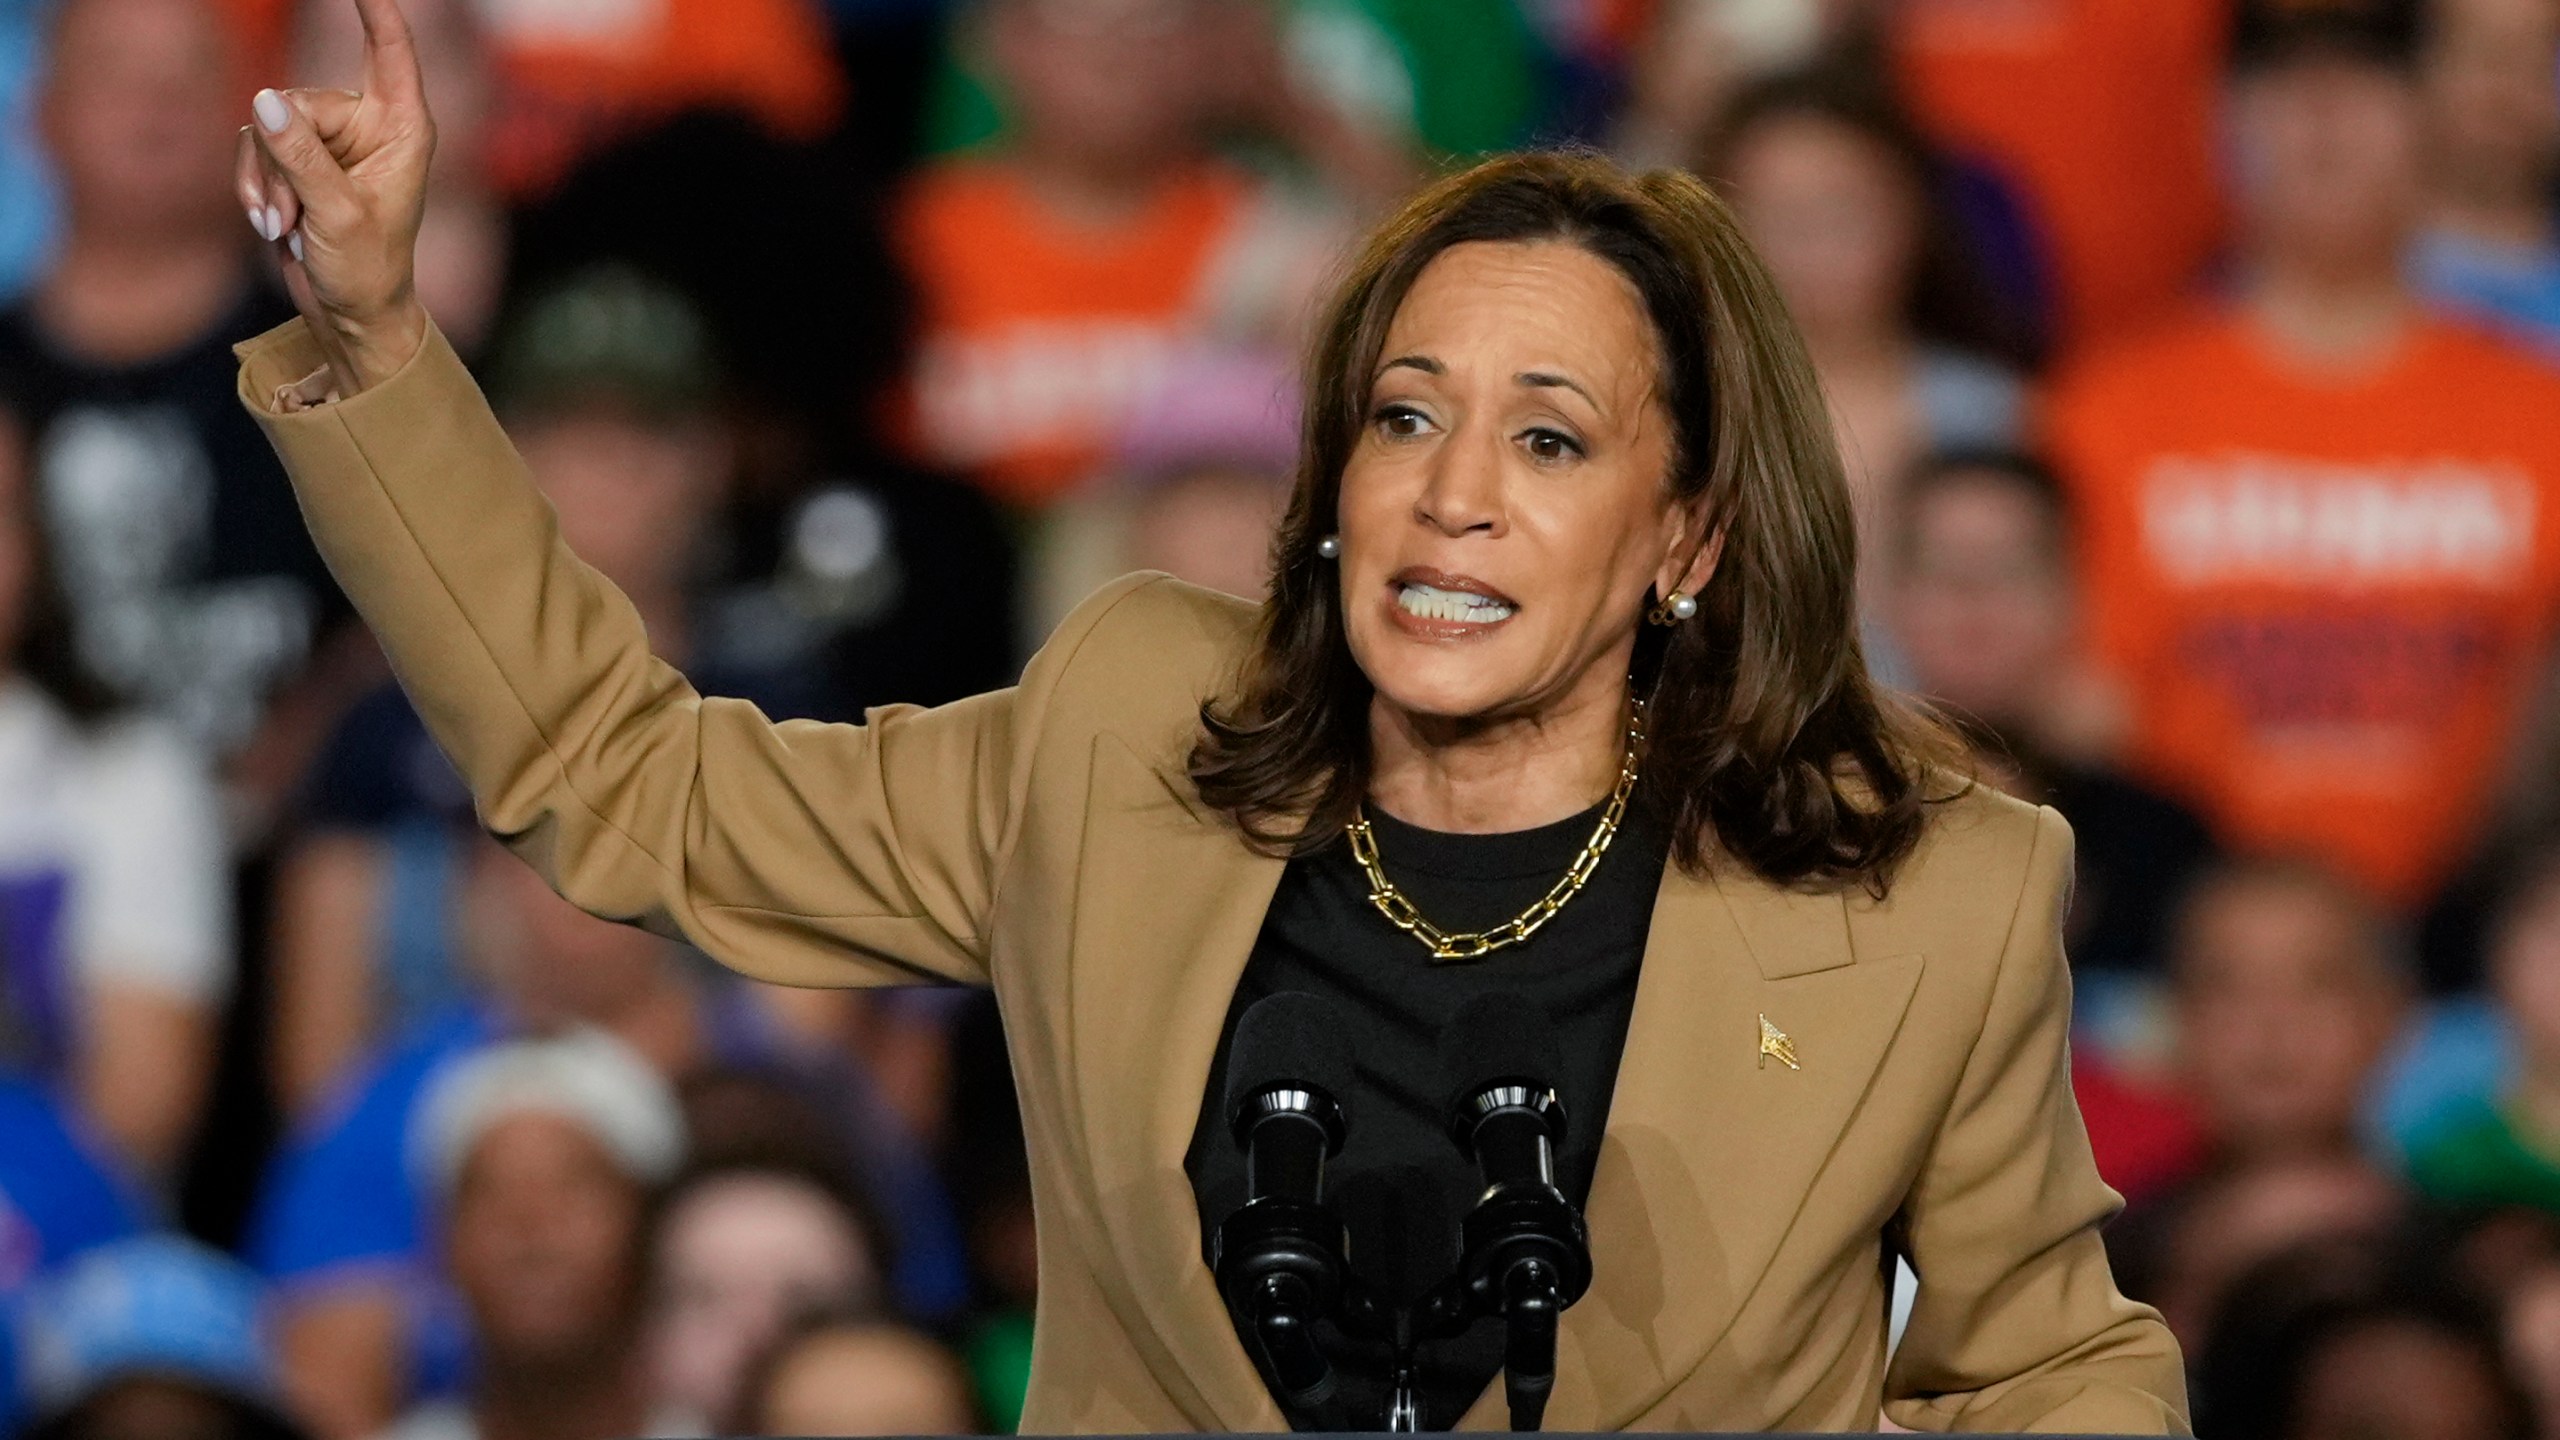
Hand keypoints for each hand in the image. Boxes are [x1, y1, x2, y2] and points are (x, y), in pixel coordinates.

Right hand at [234, 0, 434, 395]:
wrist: (353, 314)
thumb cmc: (368, 270)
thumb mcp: (337, 214)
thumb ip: (301, 156)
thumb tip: (263, 100)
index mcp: (403, 129)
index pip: (389, 51)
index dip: (376, 12)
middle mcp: (369, 126)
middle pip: (299, 100)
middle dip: (283, 157)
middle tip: (293, 213)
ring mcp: (330, 141)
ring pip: (268, 124)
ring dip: (266, 180)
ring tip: (284, 226)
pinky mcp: (297, 160)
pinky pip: (255, 148)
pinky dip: (254, 187)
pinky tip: (270, 226)